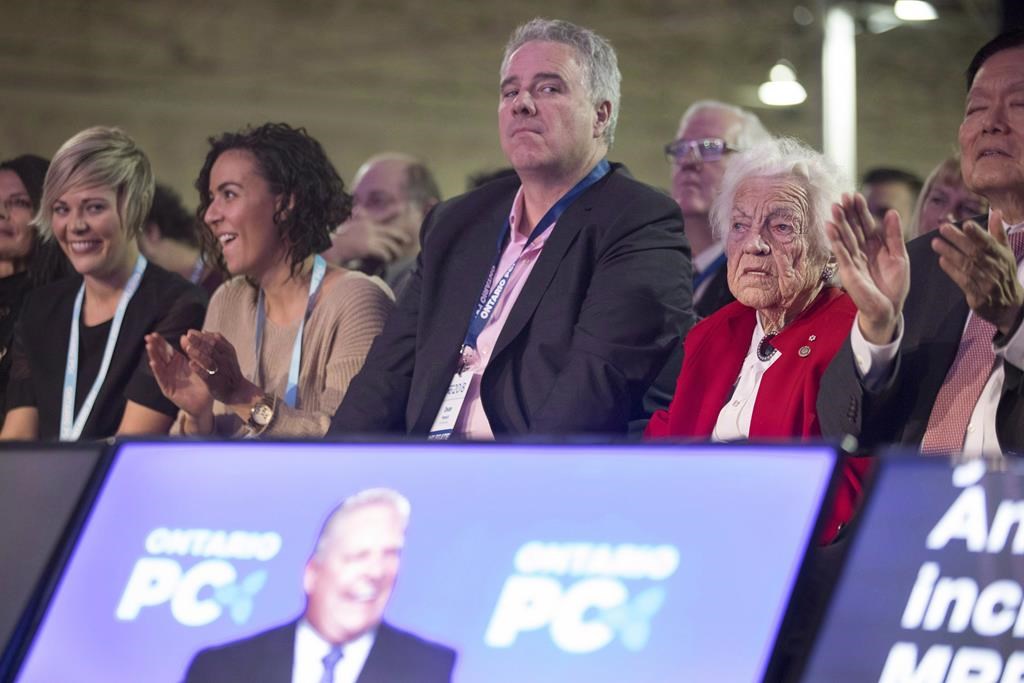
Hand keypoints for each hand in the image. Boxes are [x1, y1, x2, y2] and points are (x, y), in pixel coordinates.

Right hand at [145, 332, 212, 418]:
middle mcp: (170, 369)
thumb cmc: (203, 383)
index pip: (167, 350)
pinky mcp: (168, 389)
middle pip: (160, 356)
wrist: (205, 403)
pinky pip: (161, 378)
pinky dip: (157, 370)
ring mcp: (168, 379)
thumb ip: (191, 352)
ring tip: (148, 346)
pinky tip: (153, 363)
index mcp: (178, 362)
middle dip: (154, 346)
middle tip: (148, 337)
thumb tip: (184, 336)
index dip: (160, 342)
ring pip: (158, 365)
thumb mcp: (199, 364)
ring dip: (153, 356)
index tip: (154, 333)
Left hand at [181, 330, 260, 405]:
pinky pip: (207, 375)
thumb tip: (204, 331)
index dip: (202, 336)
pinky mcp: (215, 383)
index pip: (215, 340)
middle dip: (199, 341)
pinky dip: (199, 370)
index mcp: (228, 351)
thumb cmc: (230, 369)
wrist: (238, 390)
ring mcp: (220, 371)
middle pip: (212, 349)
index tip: (190, 332)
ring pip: (209, 361)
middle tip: (188, 336)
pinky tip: (191, 364)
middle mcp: (225, 360)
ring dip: (198, 354)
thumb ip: (218, 342)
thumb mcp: (228, 354)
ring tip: (188, 349)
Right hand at [322, 216, 412, 264]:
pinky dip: (386, 257)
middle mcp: (369, 227)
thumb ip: (357, 219)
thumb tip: (360, 212)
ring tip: (395, 257)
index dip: (394, 211)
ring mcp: (369, 236)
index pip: (383, 215)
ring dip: (394, 251)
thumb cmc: (337, 240)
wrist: (329, 246)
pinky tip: (386, 260)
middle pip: (391, 231)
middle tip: (408, 240)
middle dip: (401, 236)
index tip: (403, 208)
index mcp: (365, 222)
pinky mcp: (367, 246)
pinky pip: (383, 252)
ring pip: (389, 244)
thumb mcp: (348, 226)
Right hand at [826, 192, 909, 343]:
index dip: (861, 210)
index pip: (866, 224)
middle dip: (848, 213)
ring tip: (834, 209)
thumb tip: (891, 211)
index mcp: (875, 246)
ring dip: (839, 224)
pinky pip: (842, 254)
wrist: (889, 308)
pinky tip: (831, 229)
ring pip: (846, 239)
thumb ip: (894, 235)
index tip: (855, 195)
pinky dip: (837, 241)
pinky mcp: (849, 272)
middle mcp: (862, 251)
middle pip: (854, 228)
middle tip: (842, 197)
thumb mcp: (899, 256)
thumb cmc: (894, 285)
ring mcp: (854, 261)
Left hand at [932, 209, 1023, 334]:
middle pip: (975, 252)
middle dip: (958, 239)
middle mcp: (995, 268)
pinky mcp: (978, 296)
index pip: (989, 243)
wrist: (1009, 306)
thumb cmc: (1004, 274)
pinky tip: (941, 261)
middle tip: (943, 228)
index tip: (966, 224)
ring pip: (967, 265)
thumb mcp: (1005, 253)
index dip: (978, 233)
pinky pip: (963, 281)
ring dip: (950, 253)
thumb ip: (998, 233)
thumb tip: (996, 212)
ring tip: (935, 243)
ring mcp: (987, 283)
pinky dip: (952, 270)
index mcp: (1002, 256)